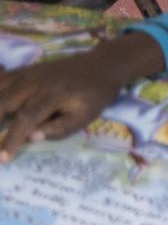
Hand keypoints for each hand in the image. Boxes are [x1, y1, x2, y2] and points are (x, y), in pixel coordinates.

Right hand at [0, 37, 155, 159]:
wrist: (100, 66)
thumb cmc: (93, 96)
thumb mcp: (84, 117)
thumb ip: (58, 129)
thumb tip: (30, 137)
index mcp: (53, 94)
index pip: (26, 119)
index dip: (12, 139)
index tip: (3, 158)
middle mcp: (35, 82)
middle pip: (3, 101)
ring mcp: (26, 73)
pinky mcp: (22, 71)